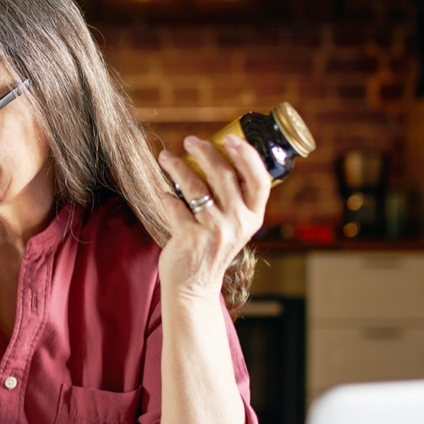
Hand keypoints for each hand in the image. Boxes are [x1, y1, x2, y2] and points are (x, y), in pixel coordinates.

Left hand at [156, 135, 269, 301]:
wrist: (194, 285)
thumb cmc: (212, 247)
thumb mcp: (234, 226)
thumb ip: (234, 199)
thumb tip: (218, 155)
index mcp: (253, 217)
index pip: (259, 180)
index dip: (248, 156)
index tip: (231, 138)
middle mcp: (237, 223)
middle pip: (223, 175)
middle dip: (205, 152)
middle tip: (190, 141)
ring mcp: (214, 231)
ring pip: (194, 187)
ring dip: (177, 167)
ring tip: (166, 158)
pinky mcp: (190, 238)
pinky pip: (174, 205)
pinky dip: (166, 196)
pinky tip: (163, 193)